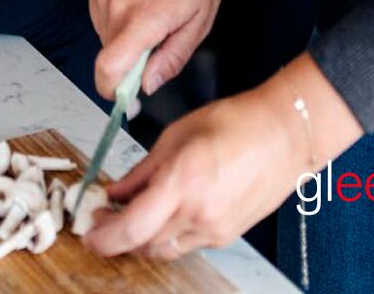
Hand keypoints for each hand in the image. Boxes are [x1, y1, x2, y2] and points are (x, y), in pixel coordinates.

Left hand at [85, 91, 291, 259]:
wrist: (284, 135)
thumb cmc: (235, 123)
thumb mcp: (177, 135)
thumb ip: (142, 170)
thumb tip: (115, 191)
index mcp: (182, 182)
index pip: (131, 228)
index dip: (103, 236)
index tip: (89, 229)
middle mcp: (197, 213)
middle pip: (143, 244)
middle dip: (116, 236)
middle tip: (103, 218)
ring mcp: (214, 230)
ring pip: (164, 249)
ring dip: (141, 238)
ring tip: (131, 214)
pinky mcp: (225, 236)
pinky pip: (186, 244)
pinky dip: (167, 233)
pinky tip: (164, 213)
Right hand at [89, 0, 231, 99]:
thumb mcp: (200, 22)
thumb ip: (172, 59)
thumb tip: (148, 85)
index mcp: (145, 16)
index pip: (108, 69)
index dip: (114, 91)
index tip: (129, 98)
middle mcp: (117, 3)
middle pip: (109, 57)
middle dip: (131, 62)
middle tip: (160, 41)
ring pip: (105, 38)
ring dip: (126, 39)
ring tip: (153, 14)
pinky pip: (101, 17)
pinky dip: (118, 19)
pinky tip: (141, 0)